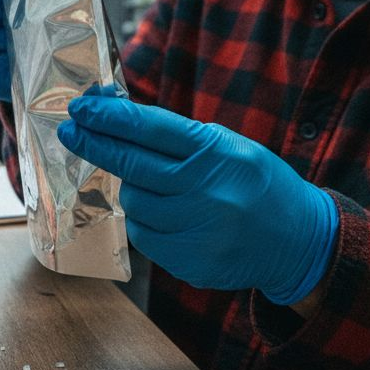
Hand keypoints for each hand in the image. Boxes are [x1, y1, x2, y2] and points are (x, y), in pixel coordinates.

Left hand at [56, 88, 337, 304]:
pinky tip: (165, 215)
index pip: (149, 128)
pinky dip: (146, 222)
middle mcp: (206, 190)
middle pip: (131, 164)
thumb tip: (118, 120)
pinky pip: (144, 235)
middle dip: (95, 143)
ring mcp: (196, 230)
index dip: (109, 117)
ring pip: (134, 202)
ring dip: (132, 189)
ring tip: (153, 185)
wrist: (299, 241)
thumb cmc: (256, 183)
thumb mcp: (229, 146)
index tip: (81, 108)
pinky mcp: (189, 262)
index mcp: (216, 152)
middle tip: (70, 130)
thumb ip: (178, 138)